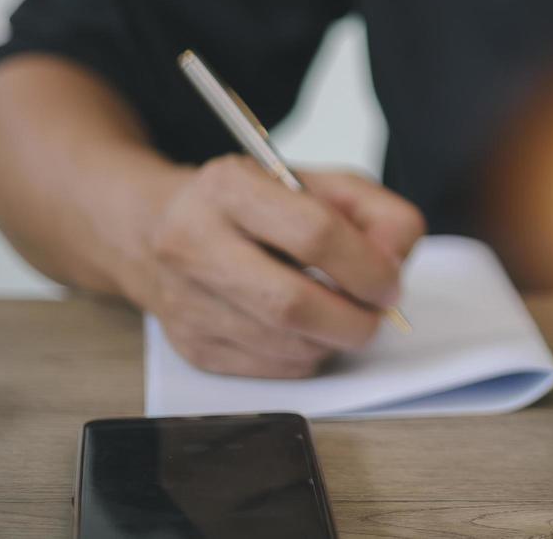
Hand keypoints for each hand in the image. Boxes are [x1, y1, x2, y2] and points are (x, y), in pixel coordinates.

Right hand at [134, 156, 425, 377]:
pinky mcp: (191, 346)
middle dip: (354, 319)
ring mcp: (186, 301)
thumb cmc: (252, 204)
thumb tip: (394, 263)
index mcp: (228, 188)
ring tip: (342, 314)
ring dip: (334, 338)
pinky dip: (309, 354)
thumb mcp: (318, 183)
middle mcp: (193, 243)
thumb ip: (375, 212)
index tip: (390, 283)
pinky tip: (308, 328)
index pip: (314, 234)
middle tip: (376, 313)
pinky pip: (274, 369)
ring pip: (287, 345)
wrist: (158, 227)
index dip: (367, 267)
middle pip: (293, 304)